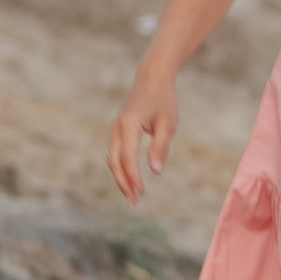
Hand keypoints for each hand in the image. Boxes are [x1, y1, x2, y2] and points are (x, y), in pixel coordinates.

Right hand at [108, 70, 176, 203]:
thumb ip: (160, 147)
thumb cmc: (163, 100)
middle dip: (123, 182)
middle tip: (134, 201)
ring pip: (113, 159)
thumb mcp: (168, 124)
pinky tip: (131, 179)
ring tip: (133, 195)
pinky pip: (116, 153)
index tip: (140, 192)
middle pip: (114, 161)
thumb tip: (155, 171)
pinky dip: (122, 168)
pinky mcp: (118, 130)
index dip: (133, 177)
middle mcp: (118, 127)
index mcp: (129, 124)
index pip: (128, 157)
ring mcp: (115, 128)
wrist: (152, 78)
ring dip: (121, 178)